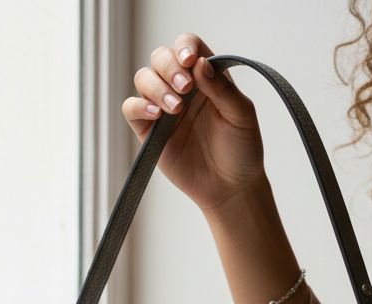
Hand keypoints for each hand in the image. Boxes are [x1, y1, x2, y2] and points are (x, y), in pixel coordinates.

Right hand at [121, 33, 266, 217]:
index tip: (191, 62)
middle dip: (169, 67)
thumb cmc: (241, 149)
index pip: (188, 46)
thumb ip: (222, 88)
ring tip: (175, 108)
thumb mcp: (240, 114)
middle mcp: (182, 88)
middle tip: (185, 90)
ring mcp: (164, 109)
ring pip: (143, 79)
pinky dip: (138, 106)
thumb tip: (199, 64)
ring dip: (156, 87)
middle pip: (161, 57)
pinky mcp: (150, 132)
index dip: (185, 47)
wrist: (230, 188)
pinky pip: (131, 109)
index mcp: (205, 76)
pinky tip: (156, 114)